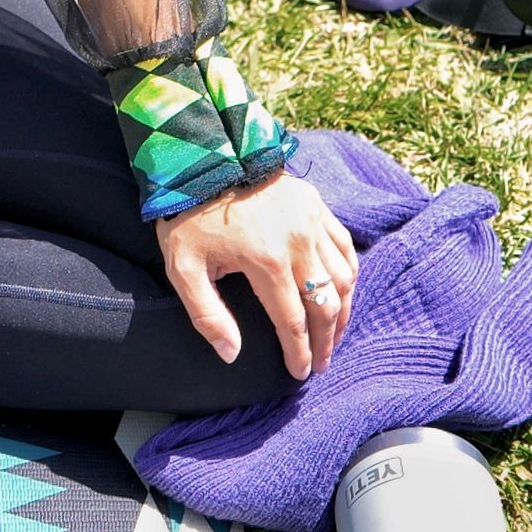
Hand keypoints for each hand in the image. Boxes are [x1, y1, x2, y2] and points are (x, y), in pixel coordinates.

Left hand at [156, 171, 357, 379]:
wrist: (200, 157)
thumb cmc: (188, 214)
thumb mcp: (183, 266)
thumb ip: (207, 314)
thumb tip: (232, 354)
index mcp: (266, 262)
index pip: (292, 321)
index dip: (299, 352)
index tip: (300, 373)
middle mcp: (298, 242)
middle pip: (325, 304)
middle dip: (325, 341)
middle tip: (322, 363)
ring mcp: (311, 220)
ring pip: (343, 278)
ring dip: (343, 312)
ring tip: (333, 335)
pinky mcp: (315, 203)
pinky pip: (344, 246)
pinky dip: (348, 274)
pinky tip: (342, 291)